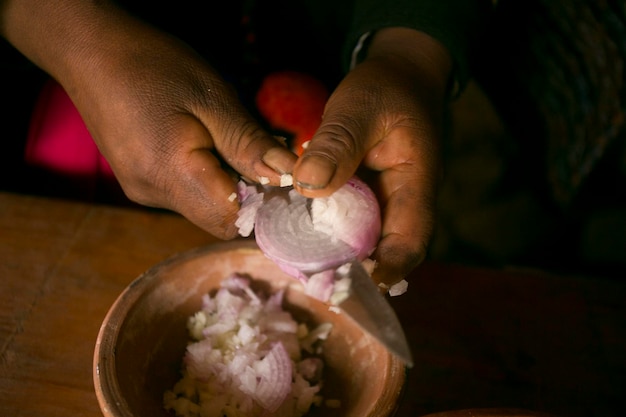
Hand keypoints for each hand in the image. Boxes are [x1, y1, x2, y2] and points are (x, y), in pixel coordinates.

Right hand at [2, 1, 296, 238]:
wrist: (91, 51)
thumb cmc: (154, 66)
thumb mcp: (212, 98)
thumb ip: (249, 144)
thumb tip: (288, 177)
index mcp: (170, 175)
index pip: (229, 221)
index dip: (261, 205)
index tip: (280, 176)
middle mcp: (152, 195)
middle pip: (216, 217)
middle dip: (247, 194)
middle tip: (259, 150)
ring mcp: (141, 190)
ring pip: (201, 206)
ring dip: (227, 183)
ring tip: (229, 139)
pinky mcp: (138, 181)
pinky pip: (184, 193)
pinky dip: (205, 177)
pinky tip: (205, 142)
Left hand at [292, 28, 451, 284]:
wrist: (399, 76)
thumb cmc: (385, 89)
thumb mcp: (359, 107)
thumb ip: (337, 143)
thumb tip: (308, 186)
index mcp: (416, 182)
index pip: (411, 239)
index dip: (388, 268)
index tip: (354, 285)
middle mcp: (404, 201)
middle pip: (387, 250)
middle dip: (356, 271)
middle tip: (316, 284)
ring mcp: (386, 200)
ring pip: (367, 240)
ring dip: (340, 256)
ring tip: (304, 270)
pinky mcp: (368, 196)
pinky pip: (351, 223)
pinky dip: (330, 233)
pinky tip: (301, 237)